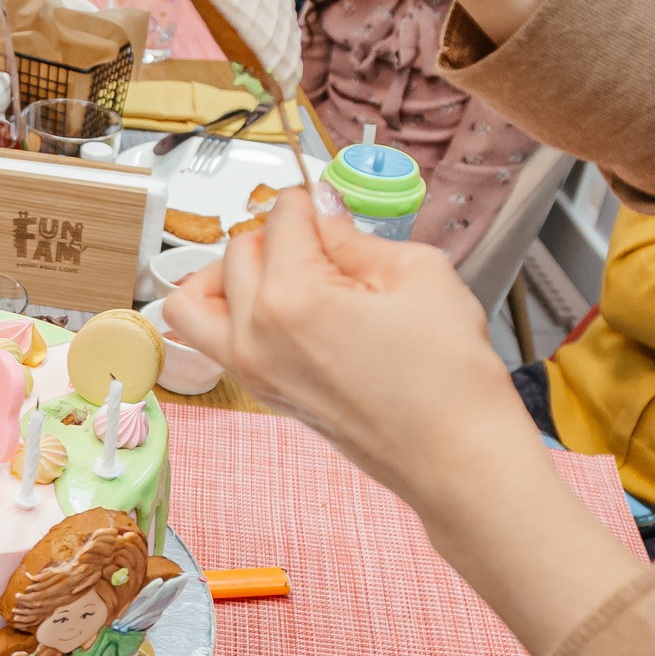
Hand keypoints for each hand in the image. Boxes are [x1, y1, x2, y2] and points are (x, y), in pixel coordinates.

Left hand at [166, 193, 645, 655]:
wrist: (456, 454)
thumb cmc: (448, 380)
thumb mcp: (418, 273)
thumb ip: (356, 237)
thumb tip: (325, 218)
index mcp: (290, 299)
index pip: (281, 218)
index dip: (312, 201)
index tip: (330, 203)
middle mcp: (255, 337)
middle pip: (237, 250)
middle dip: (278, 234)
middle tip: (323, 239)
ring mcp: (252, 371)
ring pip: (199, 298)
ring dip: (233, 272)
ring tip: (284, 271)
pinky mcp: (262, 392)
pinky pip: (212, 340)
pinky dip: (230, 313)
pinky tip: (282, 307)